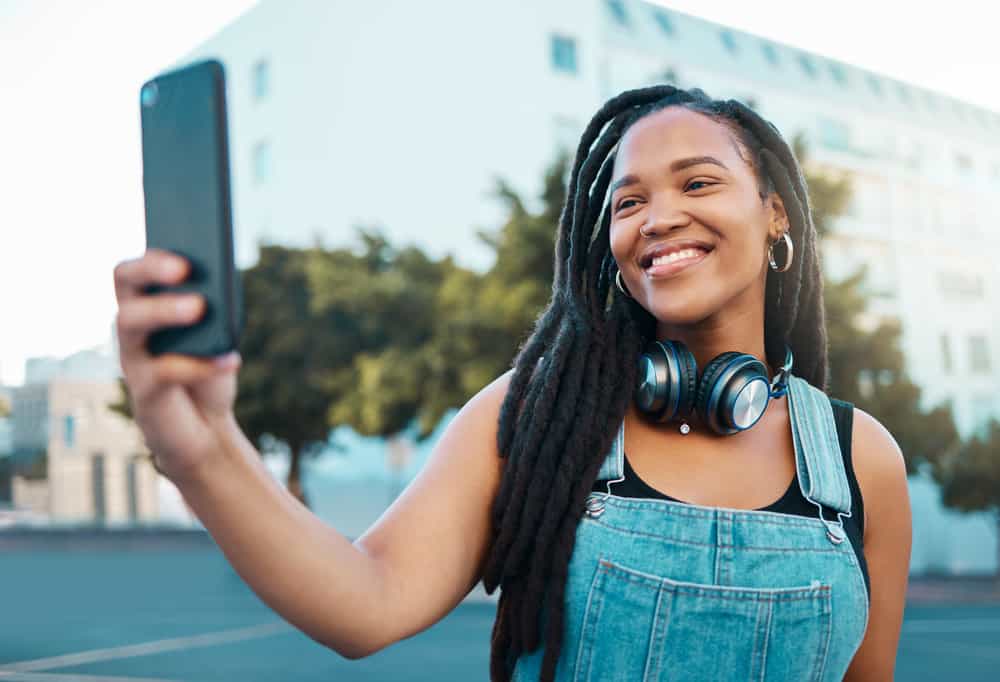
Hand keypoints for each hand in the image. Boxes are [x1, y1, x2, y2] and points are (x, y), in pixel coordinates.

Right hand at [113, 247, 241, 483]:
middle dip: (151, 270)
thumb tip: (218, 282)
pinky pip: (163, 372)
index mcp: (147, 303)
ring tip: (200, 307)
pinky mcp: (144, 391)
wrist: (205, 429)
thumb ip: (214, 306)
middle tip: (184, 269)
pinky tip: (230, 360)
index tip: (179, 248)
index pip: (134, 269)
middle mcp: (131, 325)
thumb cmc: (208, 368)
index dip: (152, 255)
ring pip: (129, 322)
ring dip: (164, 310)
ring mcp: (133, 357)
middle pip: (125, 284)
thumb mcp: (218, 333)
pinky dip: (200, 365)